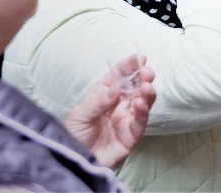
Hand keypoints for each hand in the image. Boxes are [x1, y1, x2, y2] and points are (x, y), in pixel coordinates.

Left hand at [64, 54, 155, 168]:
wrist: (74, 163)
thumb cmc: (74, 136)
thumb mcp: (80, 115)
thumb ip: (99, 102)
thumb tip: (116, 87)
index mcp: (104, 95)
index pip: (119, 77)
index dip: (129, 66)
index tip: (140, 58)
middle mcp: (118, 104)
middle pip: (135, 87)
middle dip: (143, 78)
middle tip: (147, 73)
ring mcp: (126, 119)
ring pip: (143, 101)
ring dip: (147, 92)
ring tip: (146, 87)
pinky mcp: (131, 135)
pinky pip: (141, 121)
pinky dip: (143, 111)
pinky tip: (140, 104)